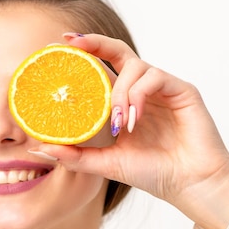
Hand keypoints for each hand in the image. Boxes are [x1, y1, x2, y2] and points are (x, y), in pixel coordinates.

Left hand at [32, 33, 228, 228]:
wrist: (189, 185)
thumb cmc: (151, 172)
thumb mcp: (104, 163)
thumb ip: (74, 156)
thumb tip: (39, 149)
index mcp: (122, 100)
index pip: (99, 68)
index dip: (81, 54)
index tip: (57, 45)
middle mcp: (140, 89)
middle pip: (117, 51)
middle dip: (94, 42)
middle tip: (74, 43)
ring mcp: (160, 88)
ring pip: (134, 65)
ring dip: (120, 92)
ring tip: (118, 122)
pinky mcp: (181, 90)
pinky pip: (154, 77)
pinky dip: (139, 95)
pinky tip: (134, 119)